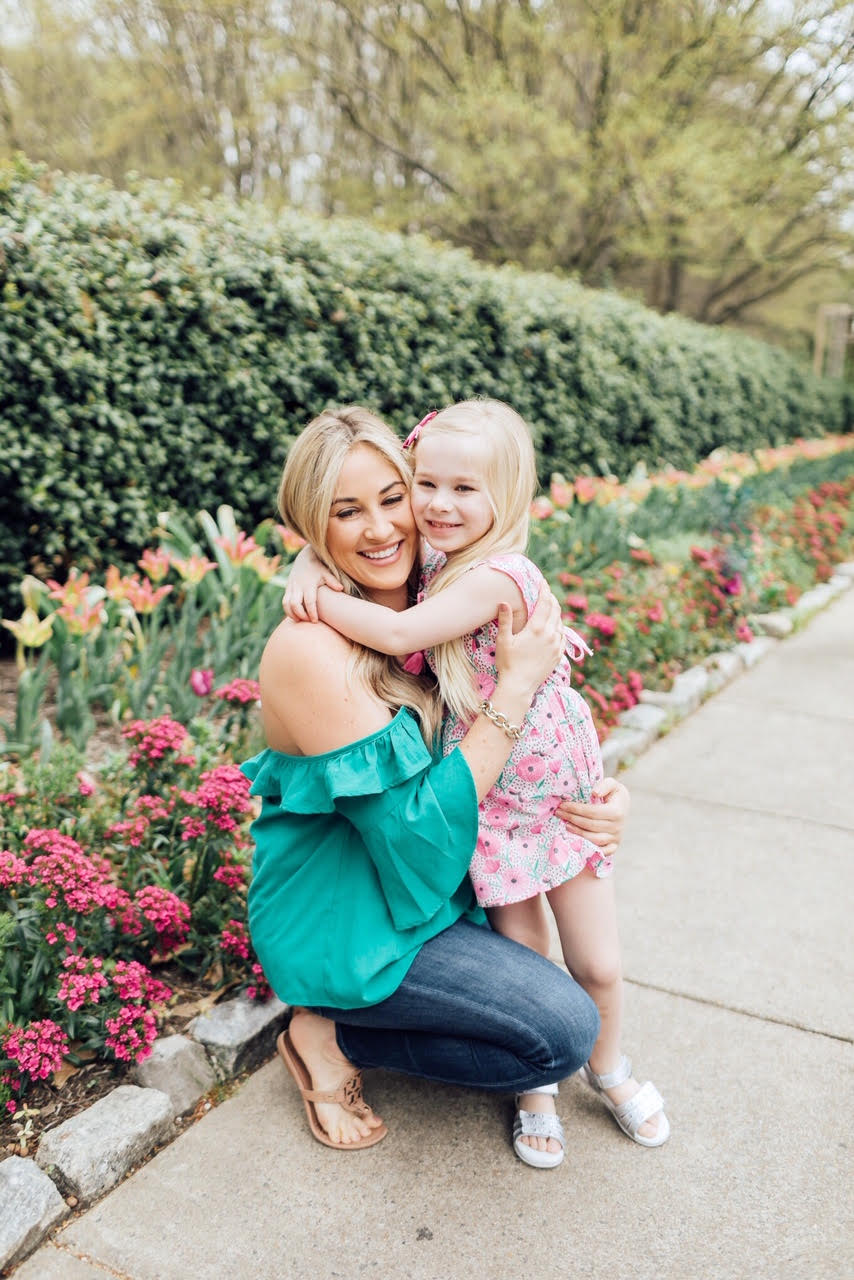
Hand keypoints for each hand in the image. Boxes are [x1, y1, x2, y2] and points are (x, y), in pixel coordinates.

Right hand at [282, 545, 342, 621]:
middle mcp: (298, 586)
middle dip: (301, 615)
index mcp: (308, 583)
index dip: (311, 612)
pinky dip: (288, 610)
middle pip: (295, 604)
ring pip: (286, 604)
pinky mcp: (287, 588)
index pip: (309, 601)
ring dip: (292, 614)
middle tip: (309, 621)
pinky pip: (284, 602)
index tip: (315, 621)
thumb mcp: (326, 572)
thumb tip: (341, 589)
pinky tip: (296, 616)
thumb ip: (332, 581)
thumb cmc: (318, 568)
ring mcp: (291, 587)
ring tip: (301, 621)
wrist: (304, 558)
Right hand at [494, 582, 563, 704]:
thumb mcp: (503, 640)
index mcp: (537, 628)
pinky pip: (562, 635)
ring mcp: (556, 645)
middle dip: (551, 598)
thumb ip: (505, 620)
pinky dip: (559, 627)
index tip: (543, 582)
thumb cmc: (508, 663)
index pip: (545, 602)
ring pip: (560, 622)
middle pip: (555, 610)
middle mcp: (550, 634)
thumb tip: (504, 602)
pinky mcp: (558, 654)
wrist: (519, 686)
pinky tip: (554, 626)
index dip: (544, 590)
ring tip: (550, 606)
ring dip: (556, 612)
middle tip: (546, 591)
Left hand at [555, 778, 629, 857]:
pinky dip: (588, 848)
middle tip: (558, 813)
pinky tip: (577, 840)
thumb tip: (594, 793)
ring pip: (594, 839)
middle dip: (572, 818)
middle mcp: (618, 827)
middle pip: (590, 825)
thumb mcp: (613, 785)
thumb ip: (606, 784)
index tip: (562, 805)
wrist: (623, 808)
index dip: (576, 809)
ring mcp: (616, 838)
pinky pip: (600, 851)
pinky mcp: (613, 846)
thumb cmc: (614, 795)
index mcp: (617, 812)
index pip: (592, 812)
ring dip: (577, 832)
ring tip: (565, 825)